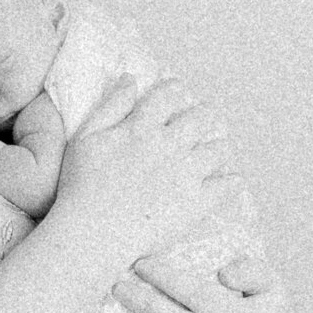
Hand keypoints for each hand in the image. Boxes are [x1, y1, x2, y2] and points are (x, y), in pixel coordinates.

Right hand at [54, 75, 231, 269]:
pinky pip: (229, 186)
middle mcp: (168, 145)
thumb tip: (130, 78)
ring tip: (211, 156)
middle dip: (202, 117)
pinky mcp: (197, 204)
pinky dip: (231, 182)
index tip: (175, 98)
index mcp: (142, 127)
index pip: (170, 94)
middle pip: (202, 117)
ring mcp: (186, 175)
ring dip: (217, 148)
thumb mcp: (86, 138)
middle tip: (198, 126)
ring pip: (220, 148)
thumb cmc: (81, 187)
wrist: (92, 234)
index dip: (175, 91)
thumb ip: (110, 106)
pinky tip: (226, 182)